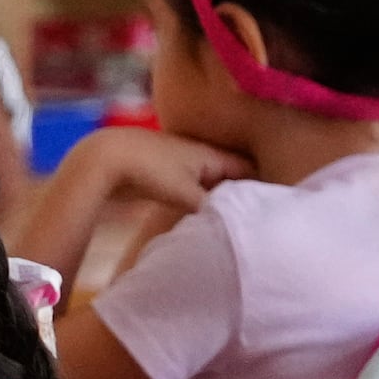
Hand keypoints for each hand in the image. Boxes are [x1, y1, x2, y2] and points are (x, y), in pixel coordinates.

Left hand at [60, 126, 246, 211]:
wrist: (106, 159)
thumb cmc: (150, 172)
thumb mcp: (187, 194)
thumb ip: (214, 209)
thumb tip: (234, 224)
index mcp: (212, 154)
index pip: (248, 170)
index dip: (261, 188)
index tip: (271, 209)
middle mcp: (200, 155)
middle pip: (230, 177)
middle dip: (240, 195)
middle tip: (254, 220)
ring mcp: (182, 163)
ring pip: (209, 183)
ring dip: (217, 199)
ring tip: (230, 222)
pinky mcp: (164, 173)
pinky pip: (191, 188)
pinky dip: (198, 200)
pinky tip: (200, 216)